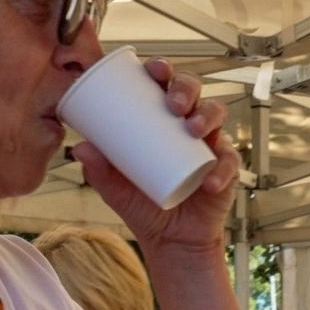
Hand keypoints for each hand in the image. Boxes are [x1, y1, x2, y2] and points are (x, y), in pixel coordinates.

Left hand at [72, 57, 235, 255]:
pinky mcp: (226, 167)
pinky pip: (229, 160)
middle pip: (194, 90)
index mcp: (161, 118)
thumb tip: (81, 147)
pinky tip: (210, 180)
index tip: (154, 69)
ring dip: (207, 115)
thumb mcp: (115, 188)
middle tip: (173, 104)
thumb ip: (99, 169)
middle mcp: (187, 124)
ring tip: (192, 130)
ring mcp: (209, 143)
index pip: (163, 84)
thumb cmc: (143, 205)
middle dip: (186, 88)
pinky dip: (222, 169)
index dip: (162, 69)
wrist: (169, 240)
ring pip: (216, 113)